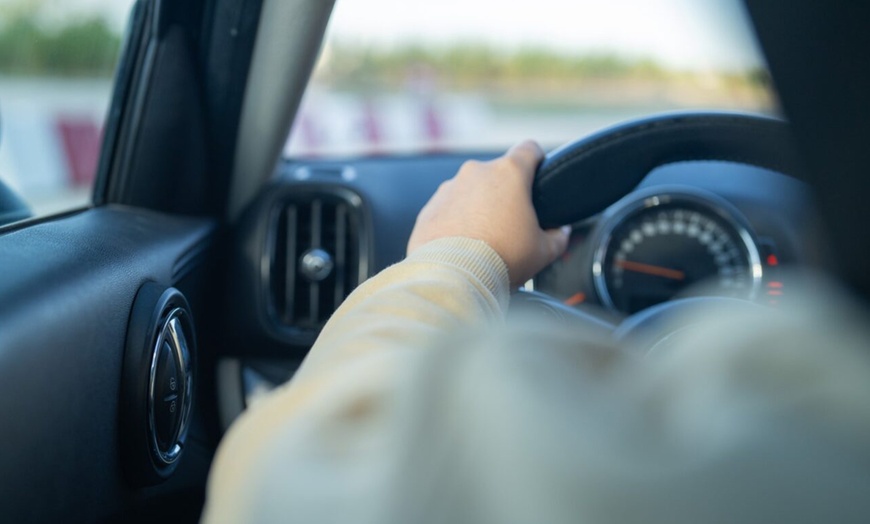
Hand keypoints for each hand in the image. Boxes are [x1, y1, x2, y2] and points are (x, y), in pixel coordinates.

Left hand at [407, 140, 570, 286]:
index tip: (538, 173)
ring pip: (470, 192)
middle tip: (510, 225)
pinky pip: (448, 210)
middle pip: (497, 175)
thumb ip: (558, 236)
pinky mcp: (429, 208)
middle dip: (505, 195)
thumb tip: (560, 232)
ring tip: (484, 240)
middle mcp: (476, 173)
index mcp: (508, 173)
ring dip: (478, 208)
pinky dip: (455, 222)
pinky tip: (463, 246)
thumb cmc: (502, 259)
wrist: (455, 277)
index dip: (537, 160)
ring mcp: (449, 189)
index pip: (530, 149)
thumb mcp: (544, 251)